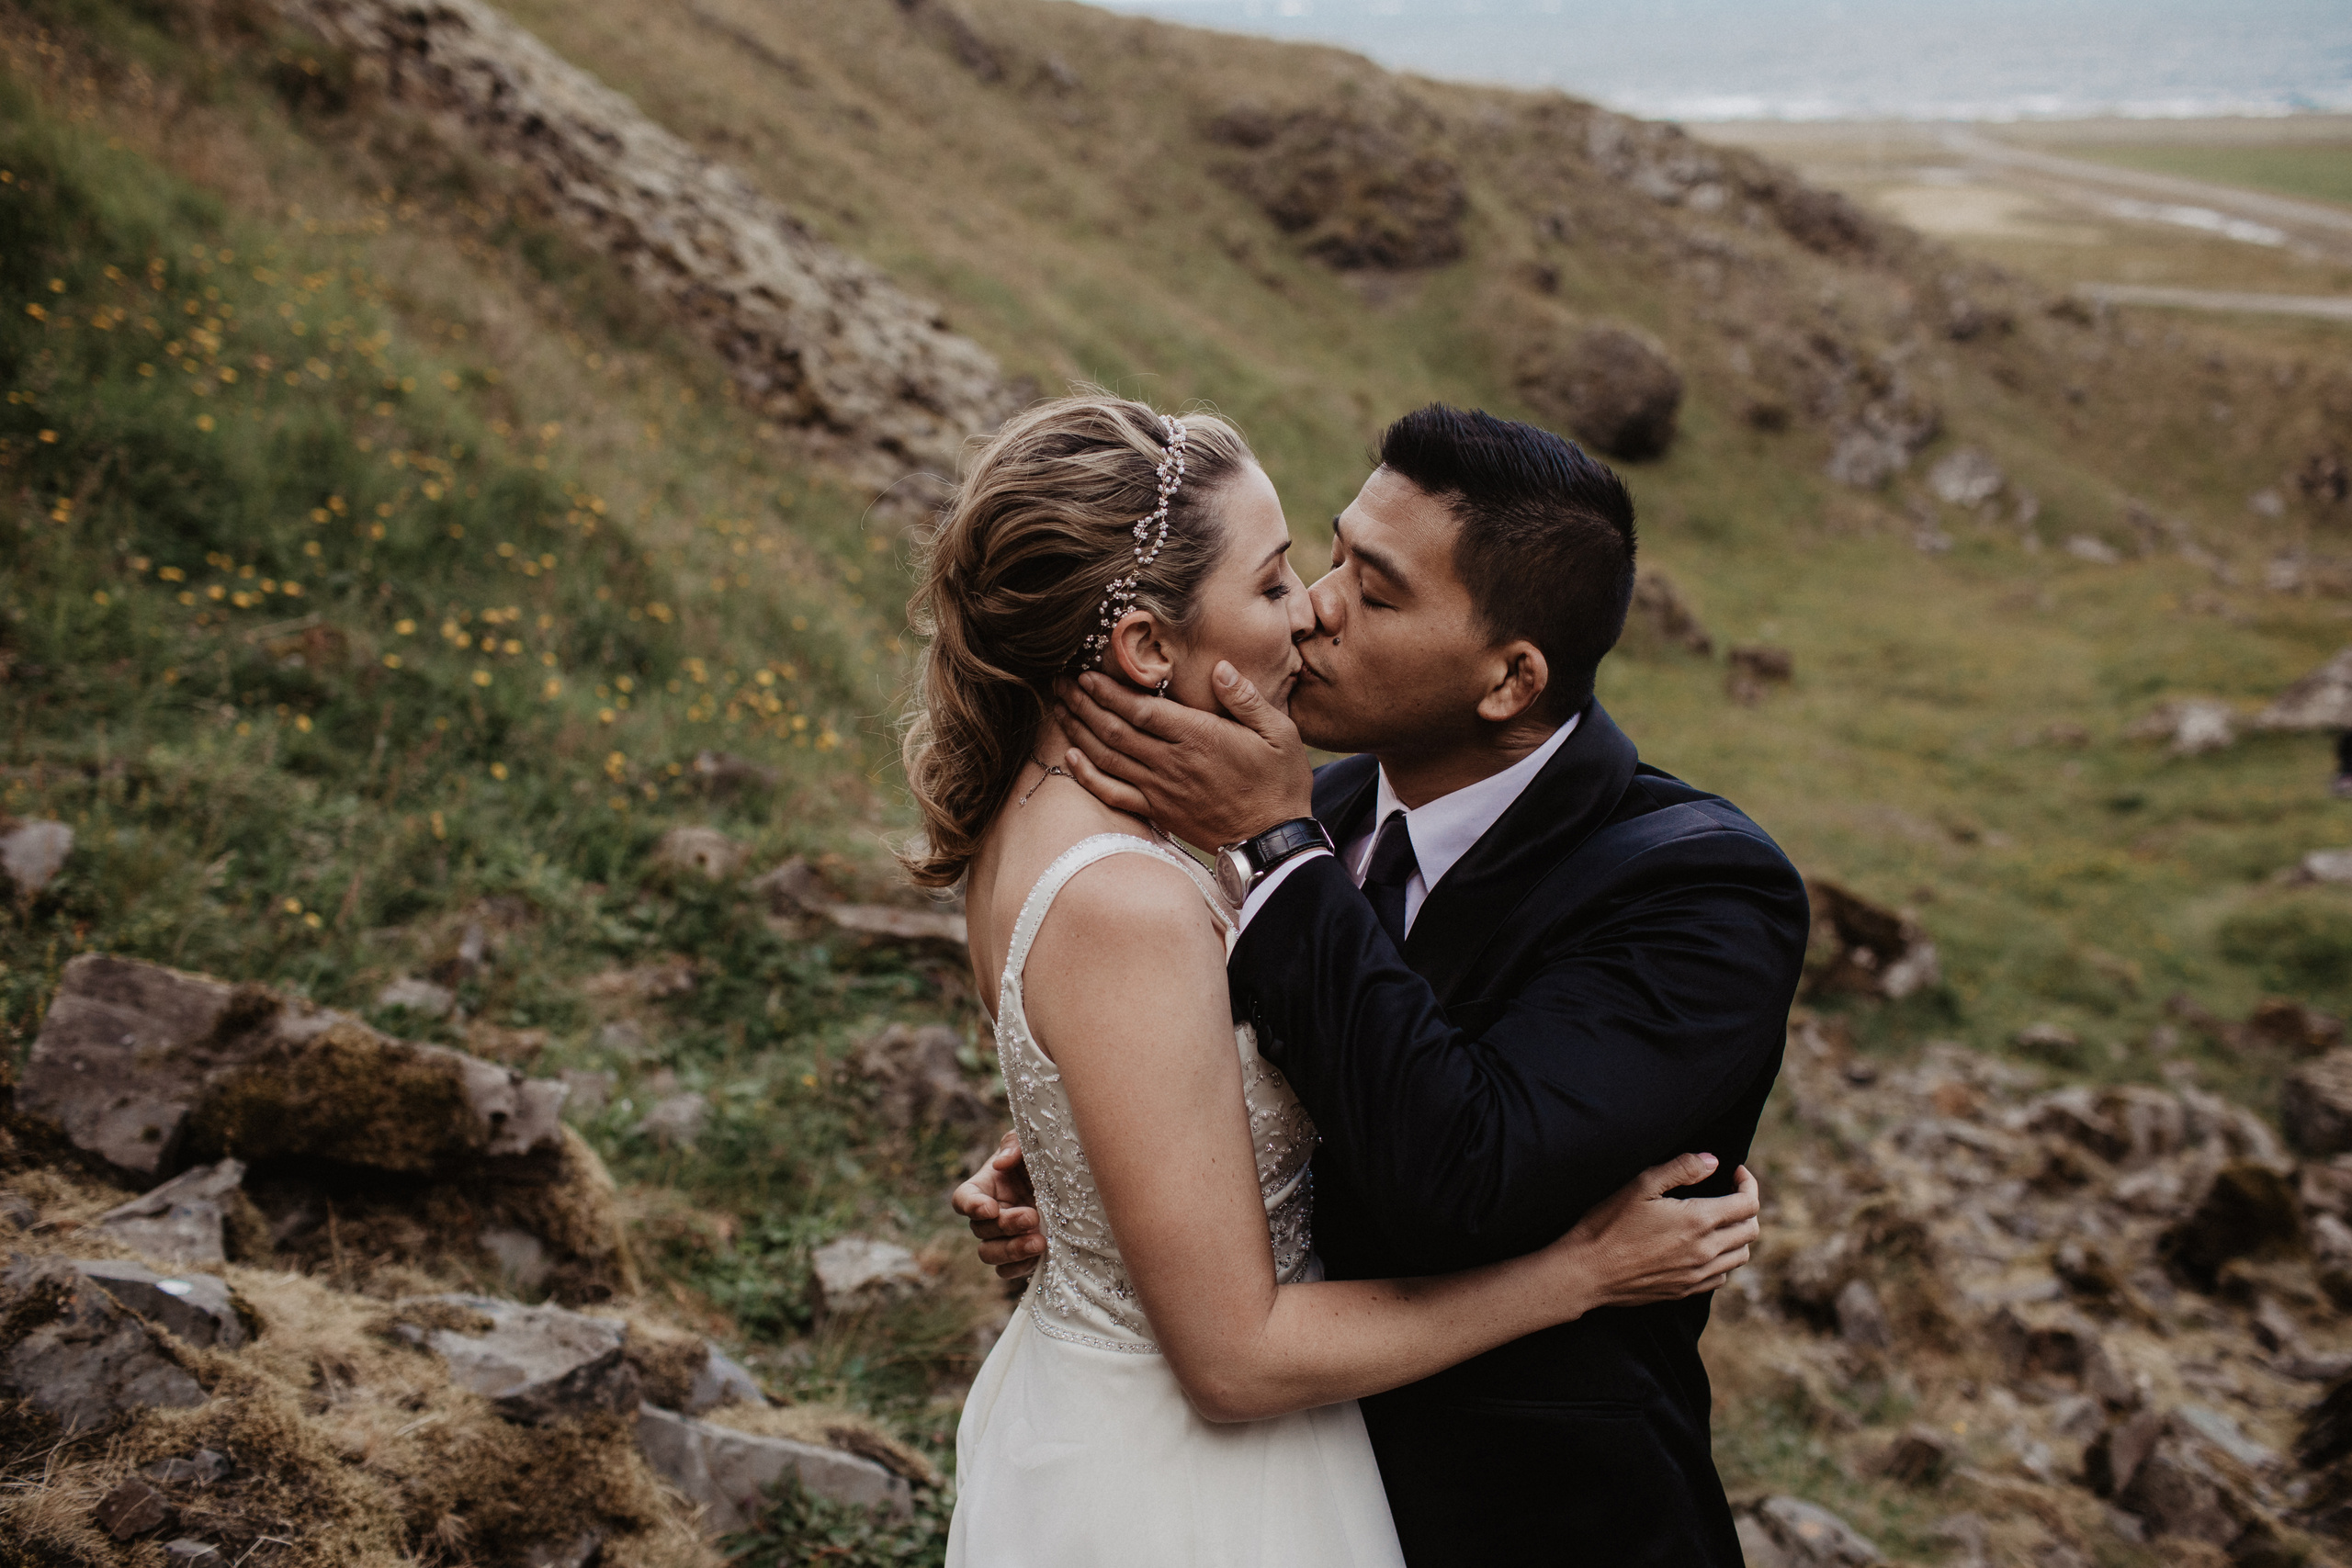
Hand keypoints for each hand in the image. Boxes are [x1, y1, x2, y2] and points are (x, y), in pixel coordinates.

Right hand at [952, 1131, 1044, 1278]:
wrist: (1071, 1180)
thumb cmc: (1042, 1155)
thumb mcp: (1029, 1142)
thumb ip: (1014, 1145)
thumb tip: (1000, 1164)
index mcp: (984, 1187)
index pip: (963, 1199)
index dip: (971, 1206)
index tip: (990, 1208)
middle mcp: (990, 1214)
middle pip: (981, 1230)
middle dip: (1005, 1226)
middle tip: (1031, 1217)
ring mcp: (1004, 1237)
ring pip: (989, 1254)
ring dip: (1011, 1251)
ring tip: (1039, 1243)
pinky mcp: (1021, 1254)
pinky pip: (1008, 1270)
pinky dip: (1020, 1267)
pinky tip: (1040, 1256)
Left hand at [1055, 664, 1312, 850]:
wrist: (1273, 841)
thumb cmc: (1279, 783)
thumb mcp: (1279, 733)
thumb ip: (1245, 698)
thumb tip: (1219, 667)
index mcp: (1198, 736)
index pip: (1141, 709)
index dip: (1109, 691)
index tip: (1086, 674)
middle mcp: (1172, 762)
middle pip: (1114, 730)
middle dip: (1084, 704)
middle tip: (1060, 684)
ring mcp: (1161, 789)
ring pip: (1108, 757)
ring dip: (1079, 731)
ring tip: (1059, 709)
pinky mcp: (1158, 812)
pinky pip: (1114, 793)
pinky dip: (1088, 776)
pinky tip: (1070, 758)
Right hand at [1550, 1155, 1760, 1312]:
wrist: (1587, 1271)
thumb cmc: (1608, 1224)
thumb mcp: (1640, 1185)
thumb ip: (1681, 1168)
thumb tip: (1713, 1161)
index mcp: (1698, 1221)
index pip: (1748, 1204)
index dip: (1748, 1183)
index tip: (1734, 1172)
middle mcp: (1705, 1251)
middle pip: (1751, 1230)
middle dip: (1746, 1207)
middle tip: (1728, 1193)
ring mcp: (1697, 1275)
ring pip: (1740, 1256)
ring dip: (1738, 1235)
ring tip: (1720, 1220)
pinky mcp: (1685, 1291)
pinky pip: (1721, 1277)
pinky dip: (1723, 1259)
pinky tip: (1704, 1247)